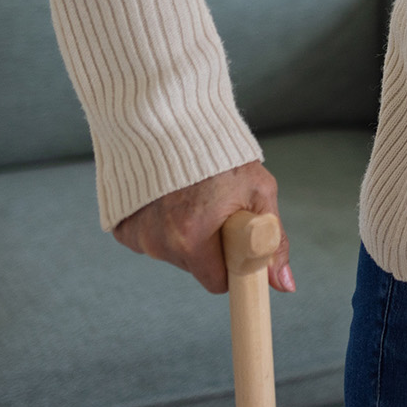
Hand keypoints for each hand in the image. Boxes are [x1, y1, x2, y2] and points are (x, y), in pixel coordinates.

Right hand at [113, 160, 293, 294]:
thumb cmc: (221, 156)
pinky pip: (148, 240)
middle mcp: (158, 244)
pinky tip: (167, 198)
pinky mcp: (121, 228)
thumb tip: (285, 284)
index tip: (235, 246)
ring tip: (191, 196)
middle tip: (215, 208)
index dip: (230, 266)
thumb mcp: (258, 193)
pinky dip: (160, 225)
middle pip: (194, 266)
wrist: (170, 122)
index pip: (216, 282)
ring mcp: (136, 236)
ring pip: (171, 253)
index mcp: (192, 240)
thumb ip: (272, 240)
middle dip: (209, 245)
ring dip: (184, 234)